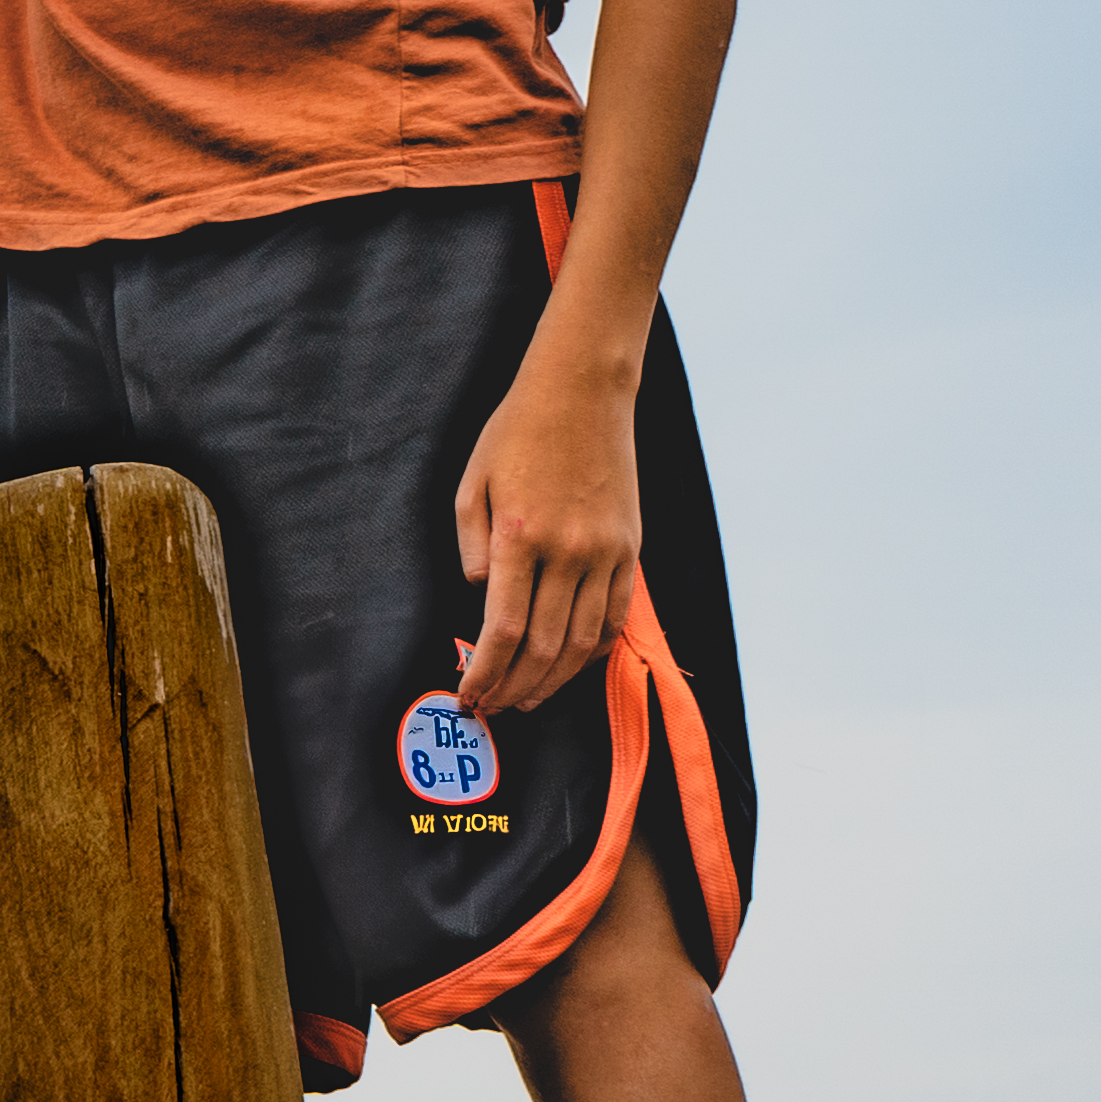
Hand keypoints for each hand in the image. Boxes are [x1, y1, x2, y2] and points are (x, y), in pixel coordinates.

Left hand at [448, 358, 641, 718]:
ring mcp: (606, 551)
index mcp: (519, 536)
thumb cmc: (517, 433)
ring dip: (553, 680)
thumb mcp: (472, 482)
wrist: (583, 393)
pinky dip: (593, 649)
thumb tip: (479, 596)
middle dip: (514, 688)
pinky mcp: (631, 548)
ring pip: (582, 641)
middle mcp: (567, 550)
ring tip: (529, 698)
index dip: (485, 674)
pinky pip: (615, 615)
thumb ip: (470, 544)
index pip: (501, 629)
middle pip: (542, 646)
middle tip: (495, 708)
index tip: (471, 696)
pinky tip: (571, 664)